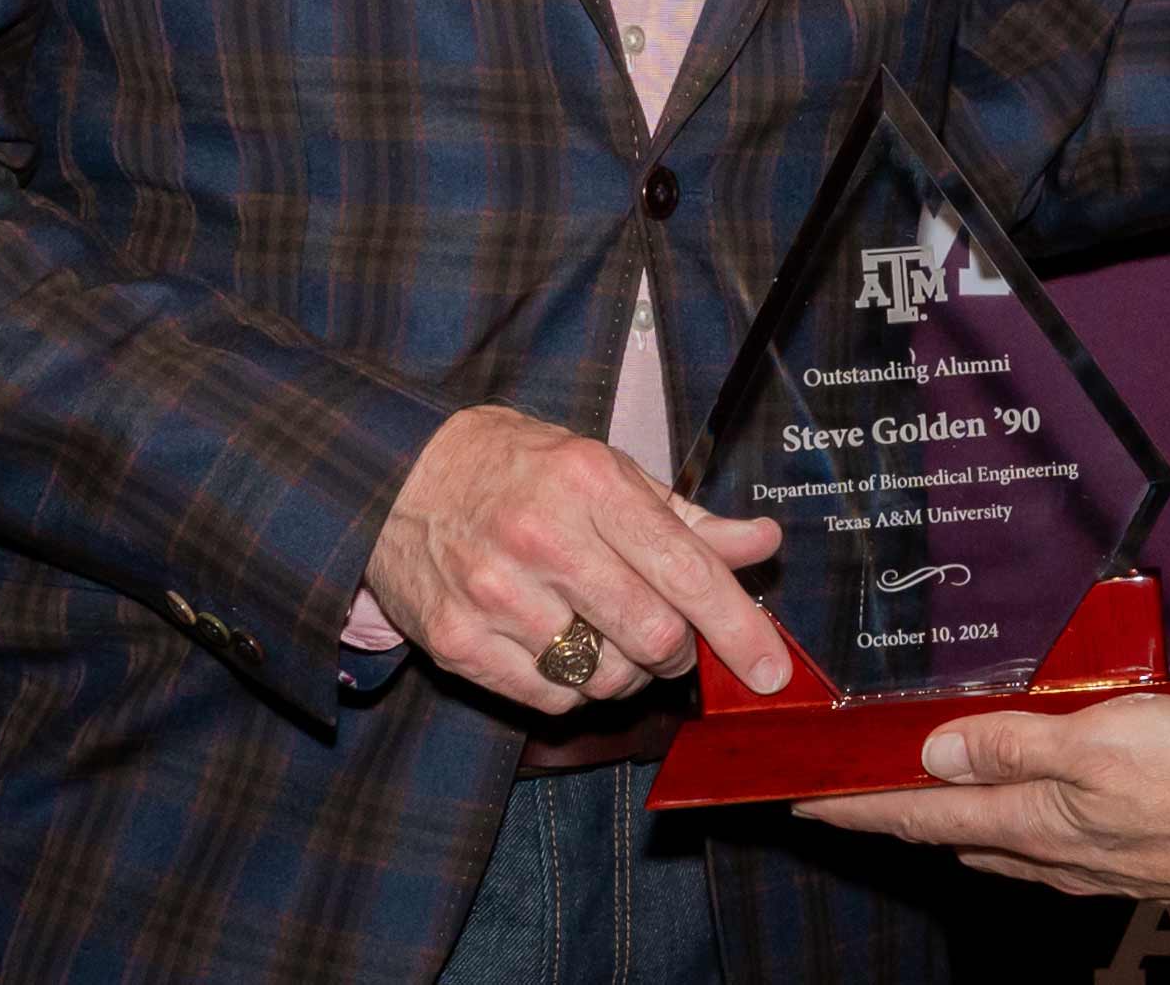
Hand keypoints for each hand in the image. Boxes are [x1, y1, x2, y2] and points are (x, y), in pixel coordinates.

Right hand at [365, 405, 787, 711]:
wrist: (397, 476)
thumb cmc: (517, 471)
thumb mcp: (604, 470)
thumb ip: (686, 518)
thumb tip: (761, 544)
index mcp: (591, 484)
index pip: (687, 570)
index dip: (739, 629)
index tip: (772, 670)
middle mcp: (543, 538)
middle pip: (652, 636)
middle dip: (678, 652)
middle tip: (669, 639)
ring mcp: (495, 595)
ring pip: (605, 677)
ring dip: (625, 671)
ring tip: (604, 634)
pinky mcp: (458, 643)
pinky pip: (553, 698)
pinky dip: (573, 687)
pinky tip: (560, 648)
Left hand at [791, 693, 1169, 910]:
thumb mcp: (1096, 740)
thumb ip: (1013, 745)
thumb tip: (936, 751)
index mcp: (1030, 820)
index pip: (921, 814)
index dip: (859, 805)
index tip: (805, 798)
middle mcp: (1046, 852)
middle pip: (947, 834)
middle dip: (892, 813)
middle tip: (847, 792)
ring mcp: (1082, 864)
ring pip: (992, 844)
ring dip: (946, 821)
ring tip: (915, 796)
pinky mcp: (1116, 860)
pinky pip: (1037, 846)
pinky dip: (1003, 825)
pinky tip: (1015, 810)